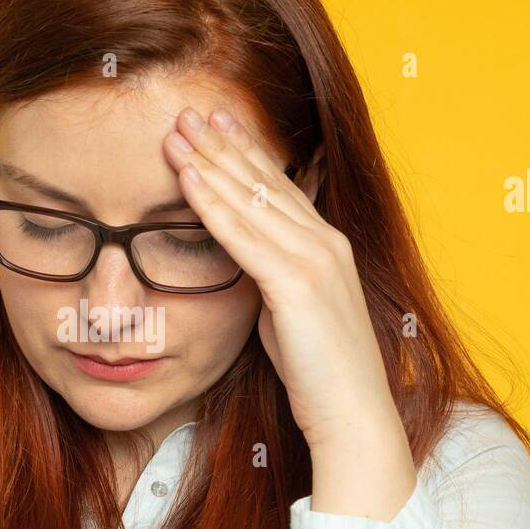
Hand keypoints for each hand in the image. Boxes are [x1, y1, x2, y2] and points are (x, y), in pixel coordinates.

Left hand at [163, 104, 415, 516]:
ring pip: (251, 199)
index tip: (217, 124)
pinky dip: (212, 203)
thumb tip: (246, 270)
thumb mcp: (290, 318)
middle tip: (188, 110)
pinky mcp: (297, 285)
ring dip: (210, 161)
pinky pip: (243, 235)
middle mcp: (325, 244)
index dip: (246, 153)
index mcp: (327, 248)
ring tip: (176, 131)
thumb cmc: (320, 378)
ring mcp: (315, 261)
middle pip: (265, 181)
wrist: (353, 419)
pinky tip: (187, 177)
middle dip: (223, 143)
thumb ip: (272, 284)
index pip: (280, 188)